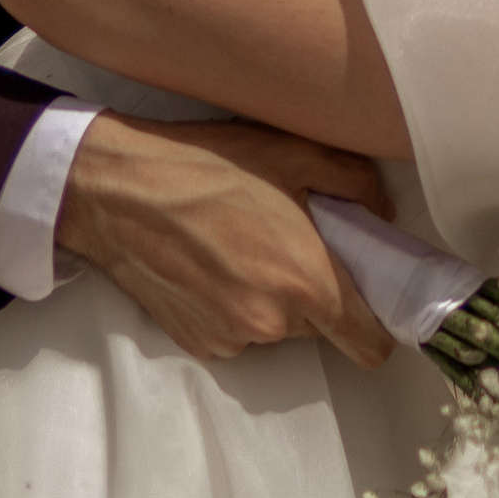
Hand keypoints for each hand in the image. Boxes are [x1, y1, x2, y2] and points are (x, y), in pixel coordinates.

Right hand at [53, 112, 395, 367]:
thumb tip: (380, 213)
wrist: (118, 190)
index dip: (379, 326)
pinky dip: (233, 305)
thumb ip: (355, 184)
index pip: (370, 345)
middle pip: (321, 329)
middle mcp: (272, 323)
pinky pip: (236, 330)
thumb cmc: (206, 166)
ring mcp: (231, 337)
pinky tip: (211, 263)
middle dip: (317, 295)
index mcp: (307, 283)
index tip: (372, 301)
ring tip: (243, 246)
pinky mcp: (196, 342)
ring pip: (277, 328)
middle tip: (292, 244)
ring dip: (272, 299)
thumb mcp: (294, 153)